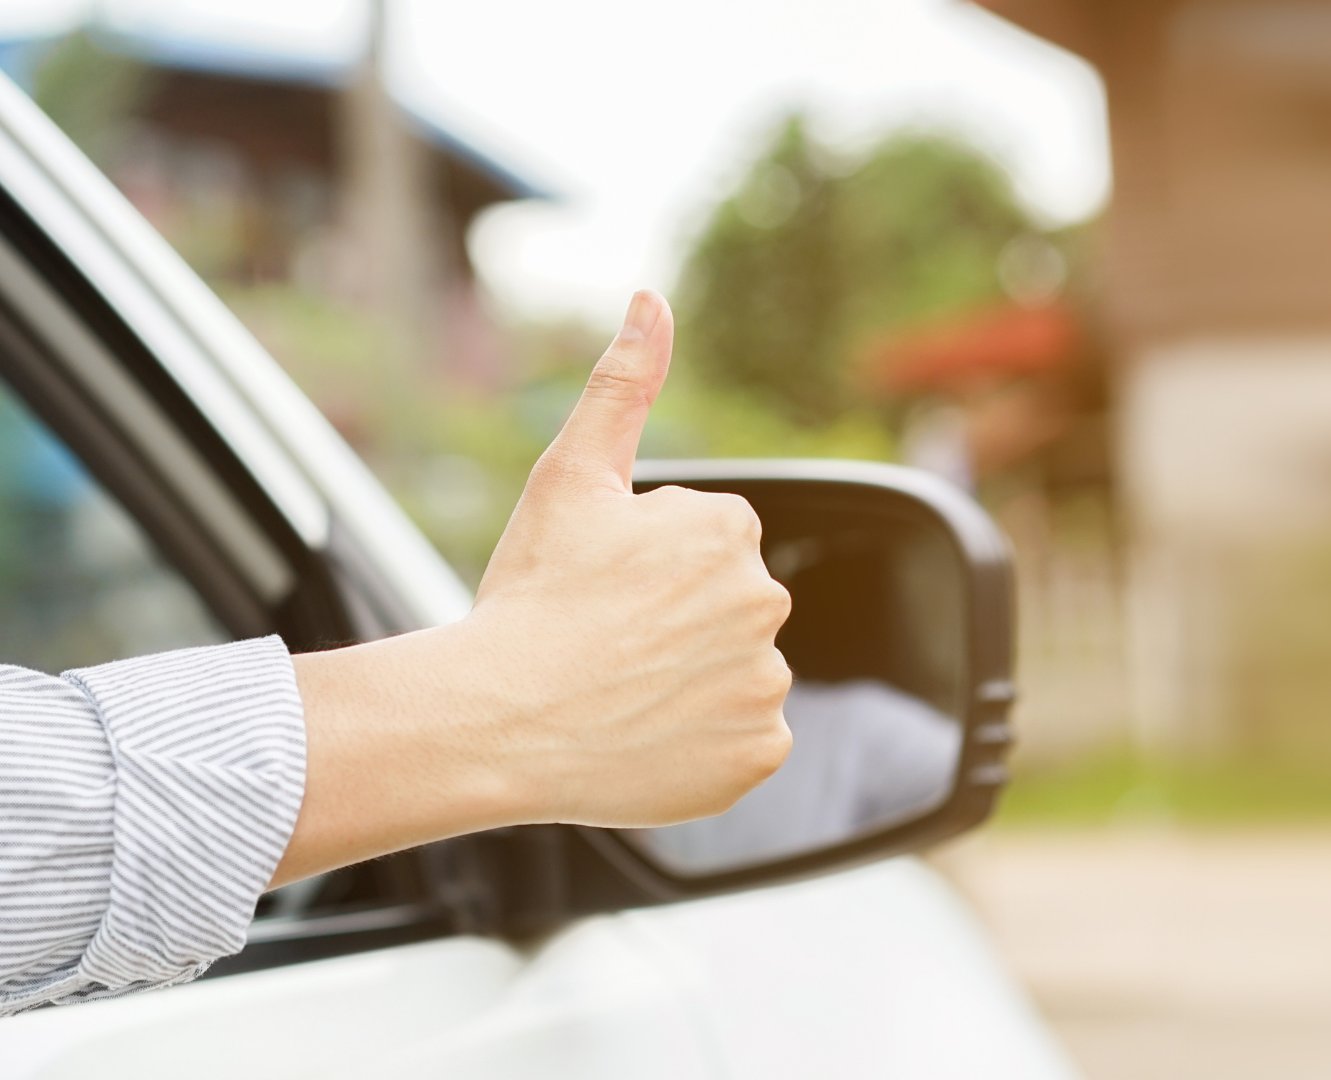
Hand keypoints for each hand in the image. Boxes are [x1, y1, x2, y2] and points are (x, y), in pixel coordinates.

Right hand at [467, 289, 792, 826]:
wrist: (495, 720)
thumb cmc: (529, 595)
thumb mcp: (570, 476)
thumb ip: (623, 384)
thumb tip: (652, 298)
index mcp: (729, 531)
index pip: (706, 545)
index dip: (646, 569)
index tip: (599, 590)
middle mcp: (765, 602)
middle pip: (723, 608)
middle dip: (674, 622)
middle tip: (602, 644)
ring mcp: (765, 683)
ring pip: (731, 675)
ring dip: (688, 683)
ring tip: (617, 694)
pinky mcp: (759, 753)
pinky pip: (742, 742)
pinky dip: (703, 745)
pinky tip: (644, 738)